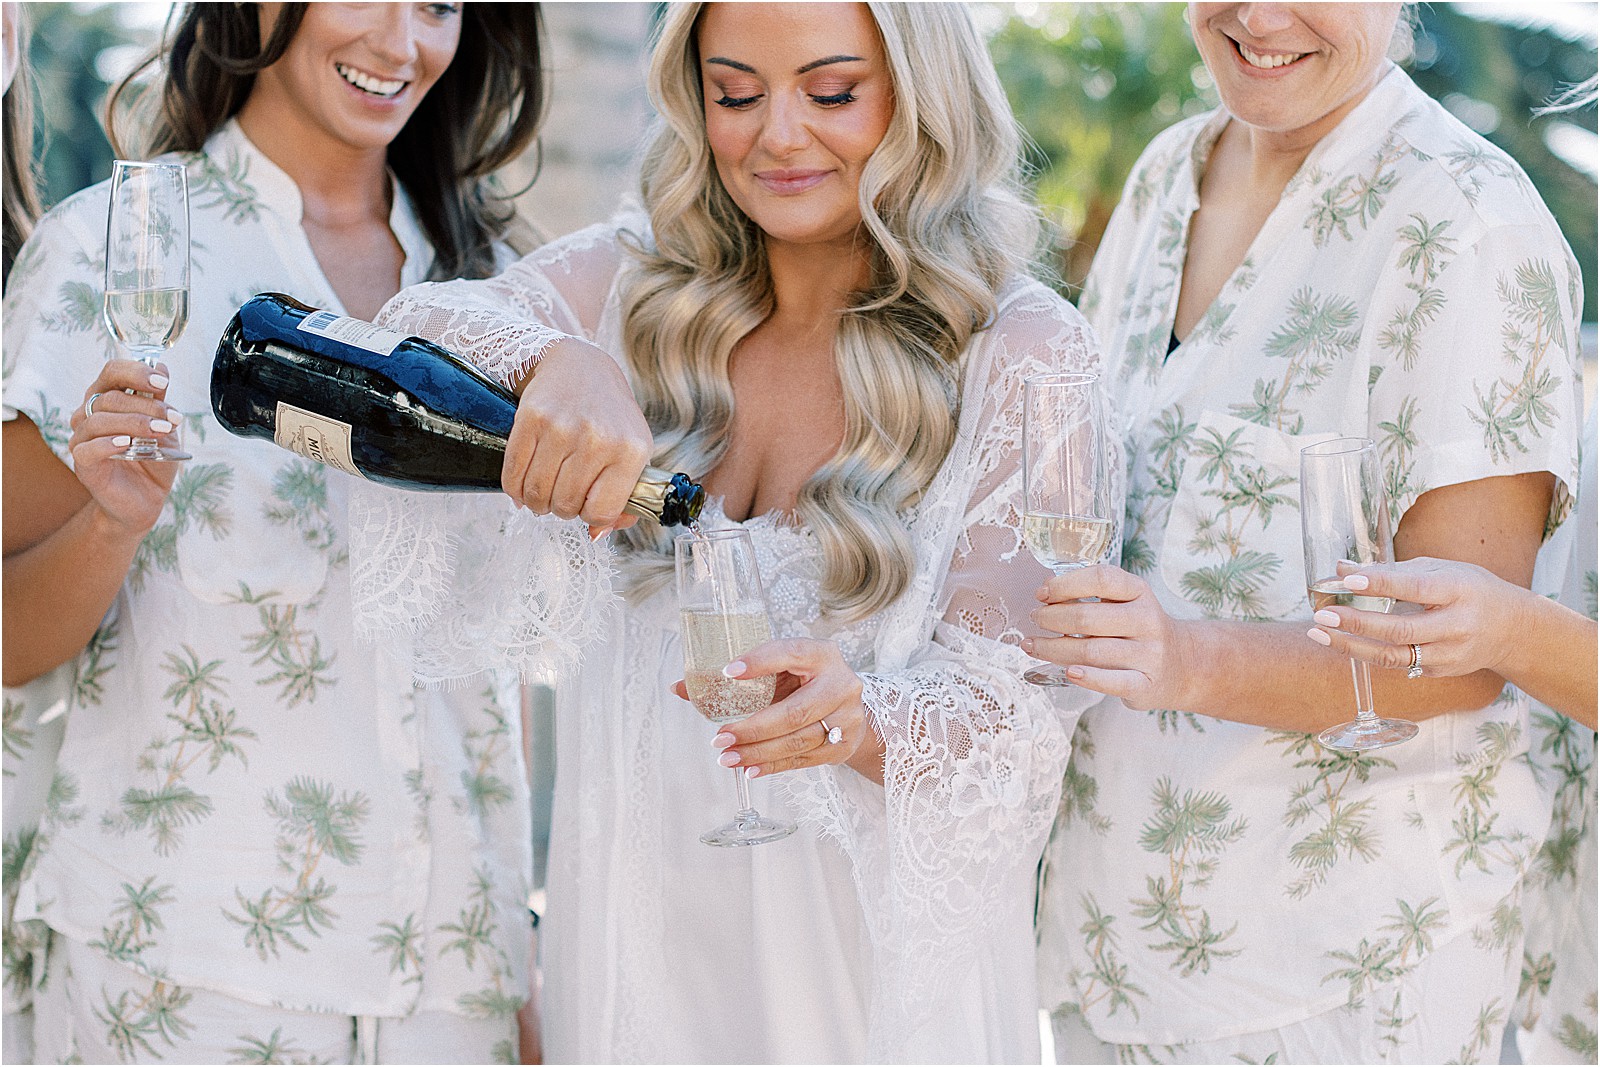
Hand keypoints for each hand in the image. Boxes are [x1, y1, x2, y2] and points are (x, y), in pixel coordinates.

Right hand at [66, 359, 180, 535]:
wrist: (147, 498)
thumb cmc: (153, 459)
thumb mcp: (164, 426)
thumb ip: (159, 400)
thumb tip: (160, 368)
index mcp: (108, 399)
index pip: (112, 372)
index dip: (136, 372)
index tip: (163, 383)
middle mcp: (90, 414)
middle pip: (109, 397)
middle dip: (146, 405)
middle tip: (173, 419)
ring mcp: (83, 438)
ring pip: (99, 420)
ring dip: (134, 422)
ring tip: (161, 431)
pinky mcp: (83, 463)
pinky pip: (87, 448)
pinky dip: (108, 443)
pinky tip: (128, 444)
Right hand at [501, 337, 651, 533]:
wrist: (580, 366)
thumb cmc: (610, 415)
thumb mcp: (632, 451)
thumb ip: (622, 498)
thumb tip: (597, 534)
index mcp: (630, 450)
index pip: (602, 510)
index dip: (591, 515)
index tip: (587, 503)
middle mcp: (597, 438)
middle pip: (565, 505)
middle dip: (561, 508)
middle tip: (562, 494)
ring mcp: (562, 428)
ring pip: (536, 495)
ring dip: (537, 501)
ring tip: (545, 489)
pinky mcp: (530, 419)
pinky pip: (513, 475)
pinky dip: (515, 489)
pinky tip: (524, 483)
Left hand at [671, 638, 876, 777]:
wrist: (847, 708)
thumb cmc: (804, 682)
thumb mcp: (779, 669)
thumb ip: (737, 677)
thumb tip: (679, 688)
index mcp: (821, 654)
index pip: (789, 653)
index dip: (758, 662)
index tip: (726, 672)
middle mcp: (839, 683)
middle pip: (794, 712)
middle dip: (752, 729)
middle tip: (719, 738)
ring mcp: (846, 717)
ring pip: (798, 740)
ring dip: (758, 752)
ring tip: (728, 757)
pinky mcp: (843, 745)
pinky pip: (804, 760)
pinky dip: (773, 765)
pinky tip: (749, 769)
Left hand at [1022, 563, 1201, 710]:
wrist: (1183, 664)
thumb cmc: (1139, 629)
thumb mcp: (1126, 602)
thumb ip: (1092, 594)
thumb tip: (1046, 588)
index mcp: (1139, 593)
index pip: (1100, 579)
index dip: (1065, 584)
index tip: (1042, 593)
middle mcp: (1146, 620)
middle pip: (1088, 618)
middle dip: (1052, 618)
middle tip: (1035, 619)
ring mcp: (1148, 654)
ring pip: (1091, 651)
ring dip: (1053, 649)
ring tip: (1032, 646)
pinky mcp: (1145, 684)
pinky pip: (1112, 682)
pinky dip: (1087, 678)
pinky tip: (1067, 672)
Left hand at [1306, 557, 1526, 678]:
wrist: (1513, 630)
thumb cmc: (1470, 590)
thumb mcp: (1441, 569)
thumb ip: (1392, 569)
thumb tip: (1342, 567)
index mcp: (1459, 590)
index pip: (1415, 588)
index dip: (1380, 584)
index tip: (1347, 580)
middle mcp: (1456, 626)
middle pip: (1400, 630)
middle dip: (1356, 623)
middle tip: (1322, 614)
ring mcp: (1449, 654)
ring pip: (1393, 656)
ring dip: (1350, 646)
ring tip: (1318, 632)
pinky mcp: (1439, 672)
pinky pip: (1397, 664)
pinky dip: (1366, 653)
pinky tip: (1341, 642)